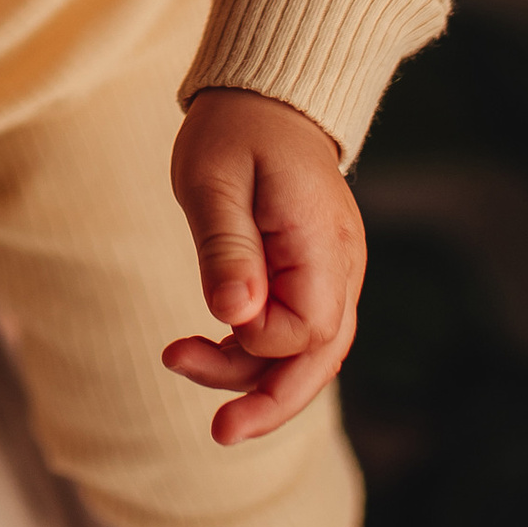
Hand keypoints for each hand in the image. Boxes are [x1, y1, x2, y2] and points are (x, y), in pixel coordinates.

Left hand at [163, 88, 364, 444]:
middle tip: (218, 433)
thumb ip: (227, 248)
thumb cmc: (236, 129)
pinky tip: (211, 349)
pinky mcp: (315, 273)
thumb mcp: (213, 179)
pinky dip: (258, 350)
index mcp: (323, 243)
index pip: (308, 329)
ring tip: (185, 364)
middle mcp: (342, 266)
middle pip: (322, 358)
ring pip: (310, 352)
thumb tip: (235, 319)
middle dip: (270, 400)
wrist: (268, 94)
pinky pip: (298, 329)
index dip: (259, 345)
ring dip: (256, 377)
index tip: (207, 326)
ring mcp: (334, 272)